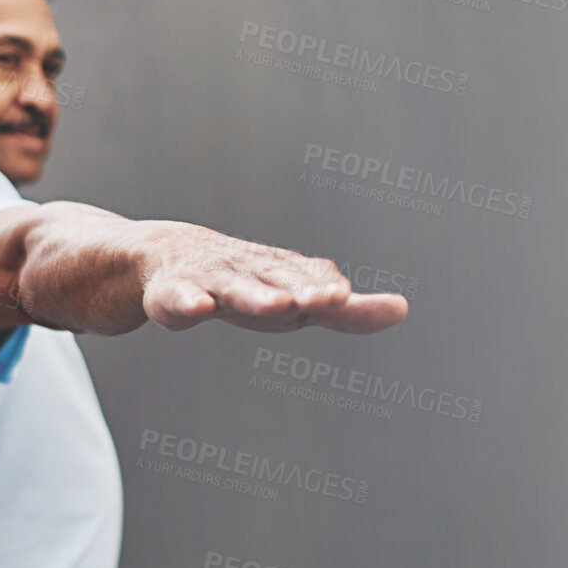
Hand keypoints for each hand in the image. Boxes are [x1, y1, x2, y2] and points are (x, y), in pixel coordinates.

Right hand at [139, 226, 408, 333]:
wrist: (166, 255)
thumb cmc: (245, 282)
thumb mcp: (294, 298)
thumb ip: (345, 311)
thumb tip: (402, 308)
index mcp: (283, 272)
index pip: (312, 278)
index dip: (327, 288)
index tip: (345, 297)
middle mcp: (251, 269)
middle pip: (279, 280)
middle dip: (302, 289)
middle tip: (329, 298)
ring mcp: (210, 279)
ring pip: (235, 288)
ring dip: (257, 296)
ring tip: (278, 306)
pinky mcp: (171, 293)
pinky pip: (179, 298)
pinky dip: (188, 301)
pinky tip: (197, 307)